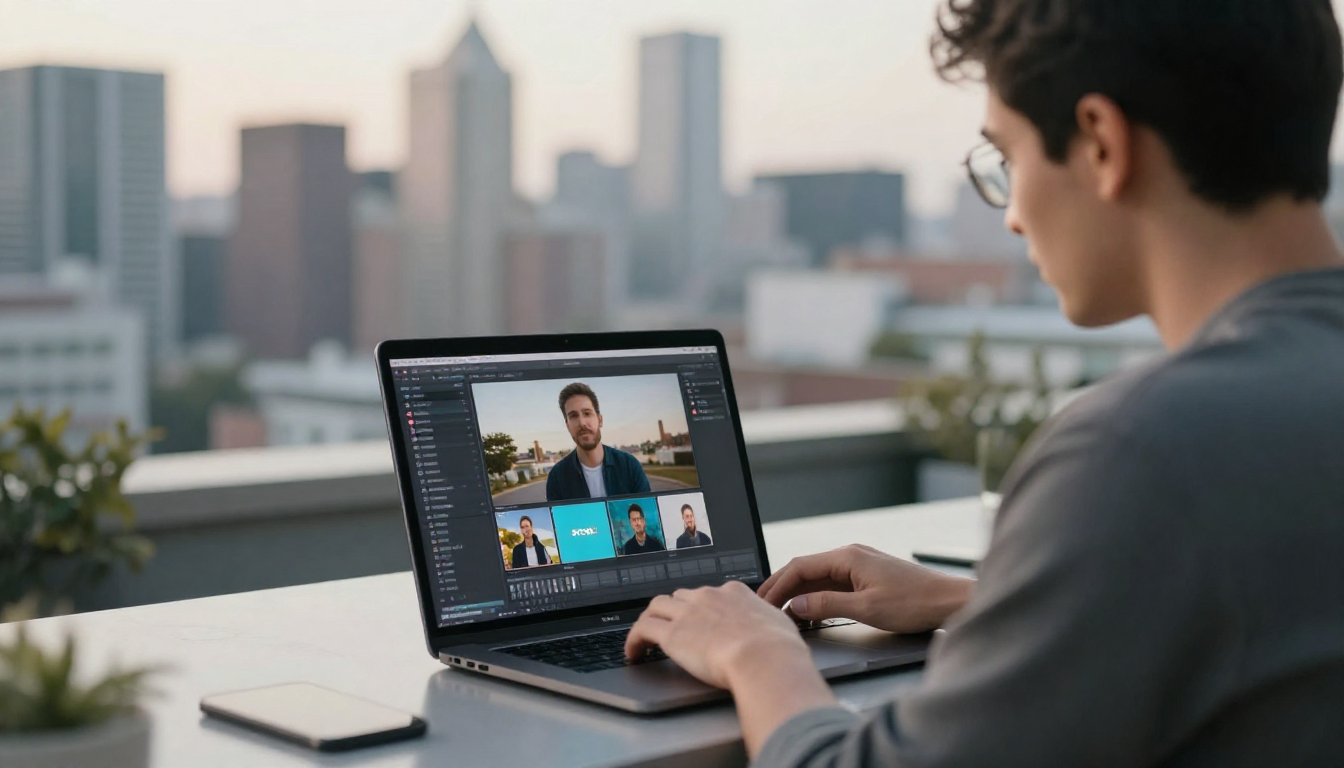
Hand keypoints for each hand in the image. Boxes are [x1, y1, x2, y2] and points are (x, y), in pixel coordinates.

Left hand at [626, 581, 837, 757]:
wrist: (764, 657)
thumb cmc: (778, 647)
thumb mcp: (780, 625)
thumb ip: (769, 622)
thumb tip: (773, 628)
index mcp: (734, 592)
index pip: (709, 594)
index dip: (700, 608)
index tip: (698, 620)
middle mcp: (708, 596)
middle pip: (681, 596)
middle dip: (674, 611)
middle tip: (670, 628)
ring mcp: (687, 613)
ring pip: (657, 606)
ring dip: (650, 620)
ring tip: (645, 638)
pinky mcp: (672, 634)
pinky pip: (642, 629)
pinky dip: (633, 639)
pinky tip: (633, 652)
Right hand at [758, 544, 973, 633]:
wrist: (948, 601)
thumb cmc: (915, 602)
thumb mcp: (866, 608)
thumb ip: (827, 605)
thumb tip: (797, 604)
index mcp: (848, 557)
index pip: (800, 566)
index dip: (777, 585)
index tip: (763, 602)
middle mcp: (851, 555)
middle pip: (805, 569)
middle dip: (782, 587)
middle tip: (762, 605)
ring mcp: (859, 565)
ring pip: (818, 577)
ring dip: (798, 592)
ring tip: (780, 610)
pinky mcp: (867, 577)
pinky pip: (832, 583)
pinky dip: (816, 595)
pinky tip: (809, 610)